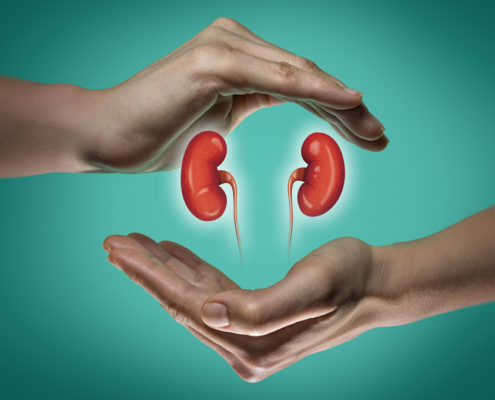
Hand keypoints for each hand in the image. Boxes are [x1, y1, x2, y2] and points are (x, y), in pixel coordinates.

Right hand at [87, 17, 387, 172]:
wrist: (107, 136)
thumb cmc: (157, 135)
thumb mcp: (216, 123)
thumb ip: (245, 107)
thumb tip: (267, 109)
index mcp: (238, 61)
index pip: (299, 84)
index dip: (336, 110)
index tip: (367, 135)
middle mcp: (235, 44)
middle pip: (306, 76)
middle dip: (347, 110)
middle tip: (380, 136)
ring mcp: (224, 47)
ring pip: (297, 74)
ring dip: (340, 102)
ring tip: (373, 129)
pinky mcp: (213, 60)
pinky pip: (275, 77)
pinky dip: (313, 88)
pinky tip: (347, 100)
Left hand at [102, 233, 385, 381]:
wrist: (378, 284)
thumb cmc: (351, 279)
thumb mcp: (313, 286)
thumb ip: (260, 309)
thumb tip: (208, 314)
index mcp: (254, 344)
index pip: (188, 306)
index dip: (151, 276)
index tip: (119, 249)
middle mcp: (245, 347)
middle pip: (183, 303)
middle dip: (146, 272)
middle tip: (115, 243)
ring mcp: (248, 334)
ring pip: (192, 296)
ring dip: (164, 269)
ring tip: (136, 245)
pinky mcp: (253, 317)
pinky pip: (212, 291)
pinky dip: (191, 271)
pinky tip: (173, 253)